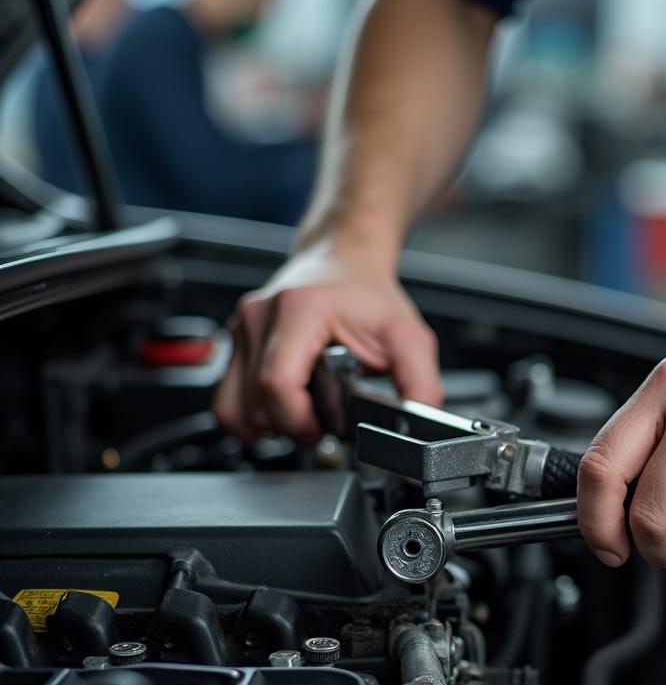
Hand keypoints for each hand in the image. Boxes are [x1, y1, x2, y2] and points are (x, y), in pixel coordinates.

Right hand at [213, 241, 441, 441]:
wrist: (343, 259)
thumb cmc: (368, 295)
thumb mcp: (408, 337)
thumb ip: (420, 384)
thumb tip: (419, 423)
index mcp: (299, 310)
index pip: (277, 384)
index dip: (301, 420)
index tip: (325, 426)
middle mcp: (260, 316)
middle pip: (256, 403)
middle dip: (292, 426)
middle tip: (323, 420)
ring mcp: (242, 328)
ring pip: (234, 408)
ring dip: (270, 424)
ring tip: (304, 414)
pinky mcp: (236, 342)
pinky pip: (225, 400)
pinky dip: (250, 417)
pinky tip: (280, 412)